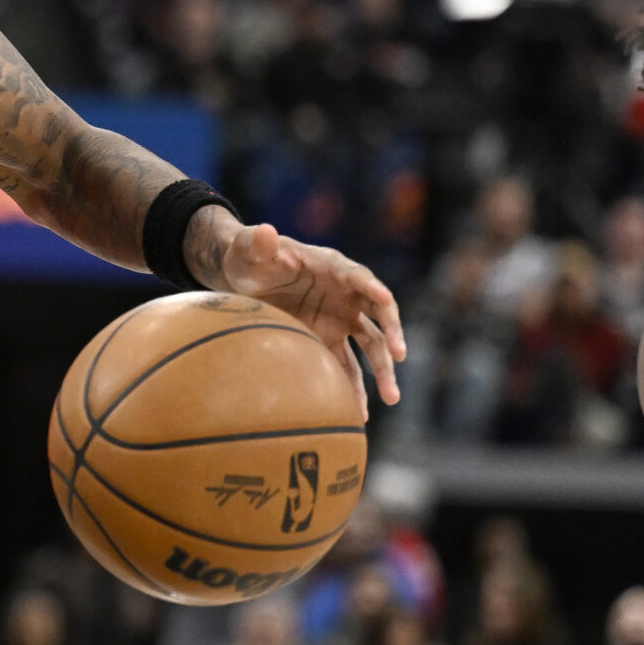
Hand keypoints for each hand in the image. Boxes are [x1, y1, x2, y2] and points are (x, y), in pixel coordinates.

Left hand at [193, 213, 404, 405]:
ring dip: (382, 371)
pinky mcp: (328, 339)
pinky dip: (352, 386)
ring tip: (391, 398)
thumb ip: (258, 244)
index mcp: (331, 267)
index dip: (372, 288)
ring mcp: (340, 319)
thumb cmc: (248, 257)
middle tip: (400, 355)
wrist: (242, 278)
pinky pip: (346, 365)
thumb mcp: (249, 248)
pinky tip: (358, 412)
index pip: (359, 277)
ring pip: (371, 346)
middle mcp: (345, 295)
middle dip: (392, 333)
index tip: (386, 301)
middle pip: (377, 315)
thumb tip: (264, 232)